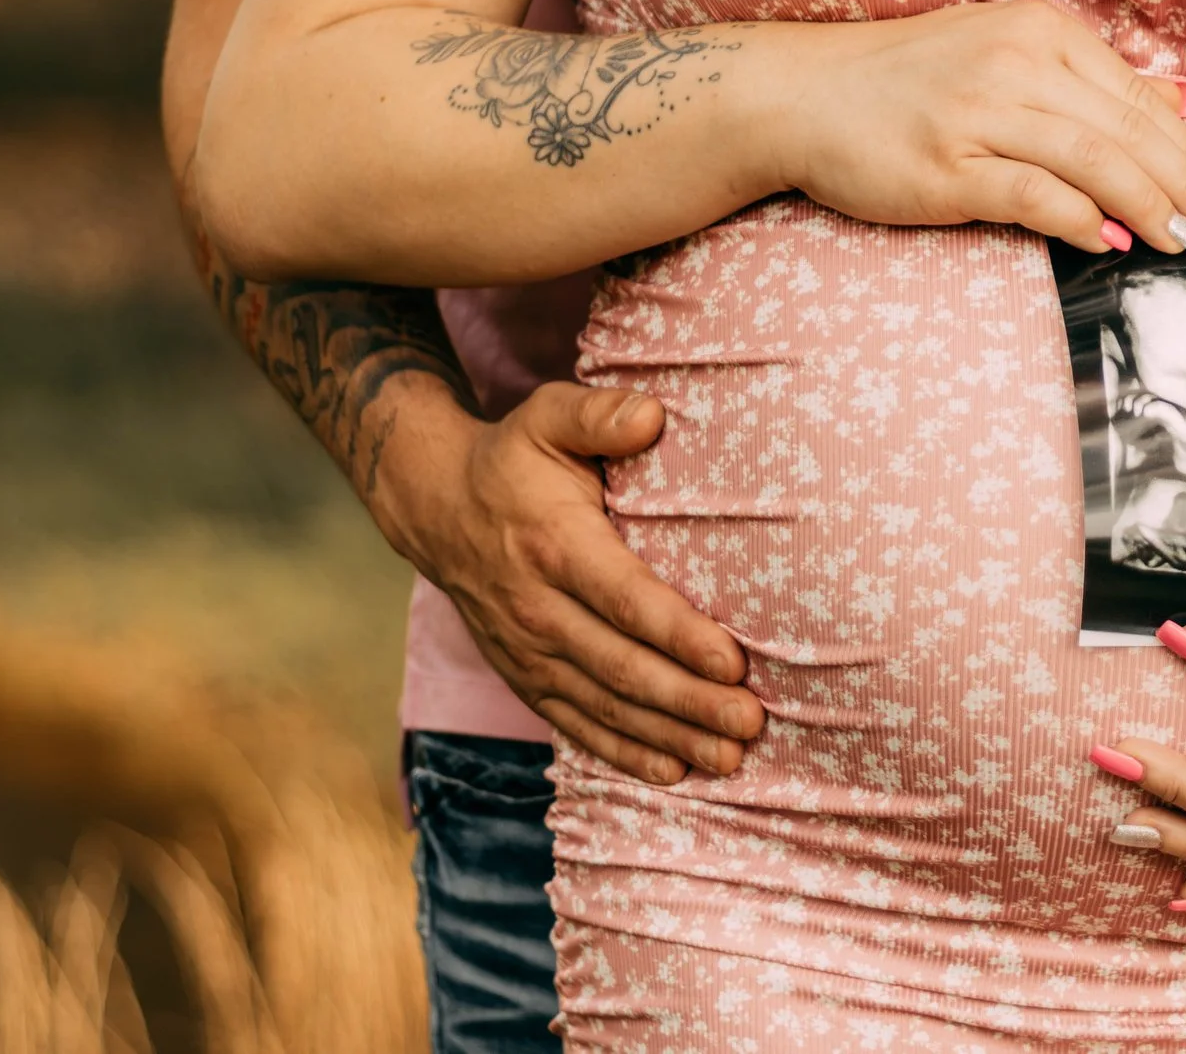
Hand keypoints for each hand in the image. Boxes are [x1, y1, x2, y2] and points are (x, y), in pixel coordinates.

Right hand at [374, 380, 765, 783]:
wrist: (434, 505)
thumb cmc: (512, 458)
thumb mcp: (547, 417)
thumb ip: (599, 415)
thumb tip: (652, 414)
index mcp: (554, 545)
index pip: (625, 599)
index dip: (679, 635)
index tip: (735, 662)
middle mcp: (537, 608)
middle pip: (622, 666)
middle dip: (689, 701)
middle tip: (750, 723)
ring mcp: (526, 650)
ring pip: (604, 706)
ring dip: (668, 736)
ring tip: (730, 757)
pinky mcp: (523, 675)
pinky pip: (575, 723)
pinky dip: (623, 752)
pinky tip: (672, 771)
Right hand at [749, 2, 1185, 255]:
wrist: (804, 94)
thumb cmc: (908, 81)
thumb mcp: (1005, 54)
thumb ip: (1089, 83)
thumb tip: (1181, 107)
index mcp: (1040, 32)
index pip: (1141, 99)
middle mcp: (1017, 63)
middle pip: (1130, 132)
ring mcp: (981, 113)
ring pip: (1095, 162)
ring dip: (1152, 208)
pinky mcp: (947, 166)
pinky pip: (1036, 195)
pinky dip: (1083, 220)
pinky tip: (1113, 242)